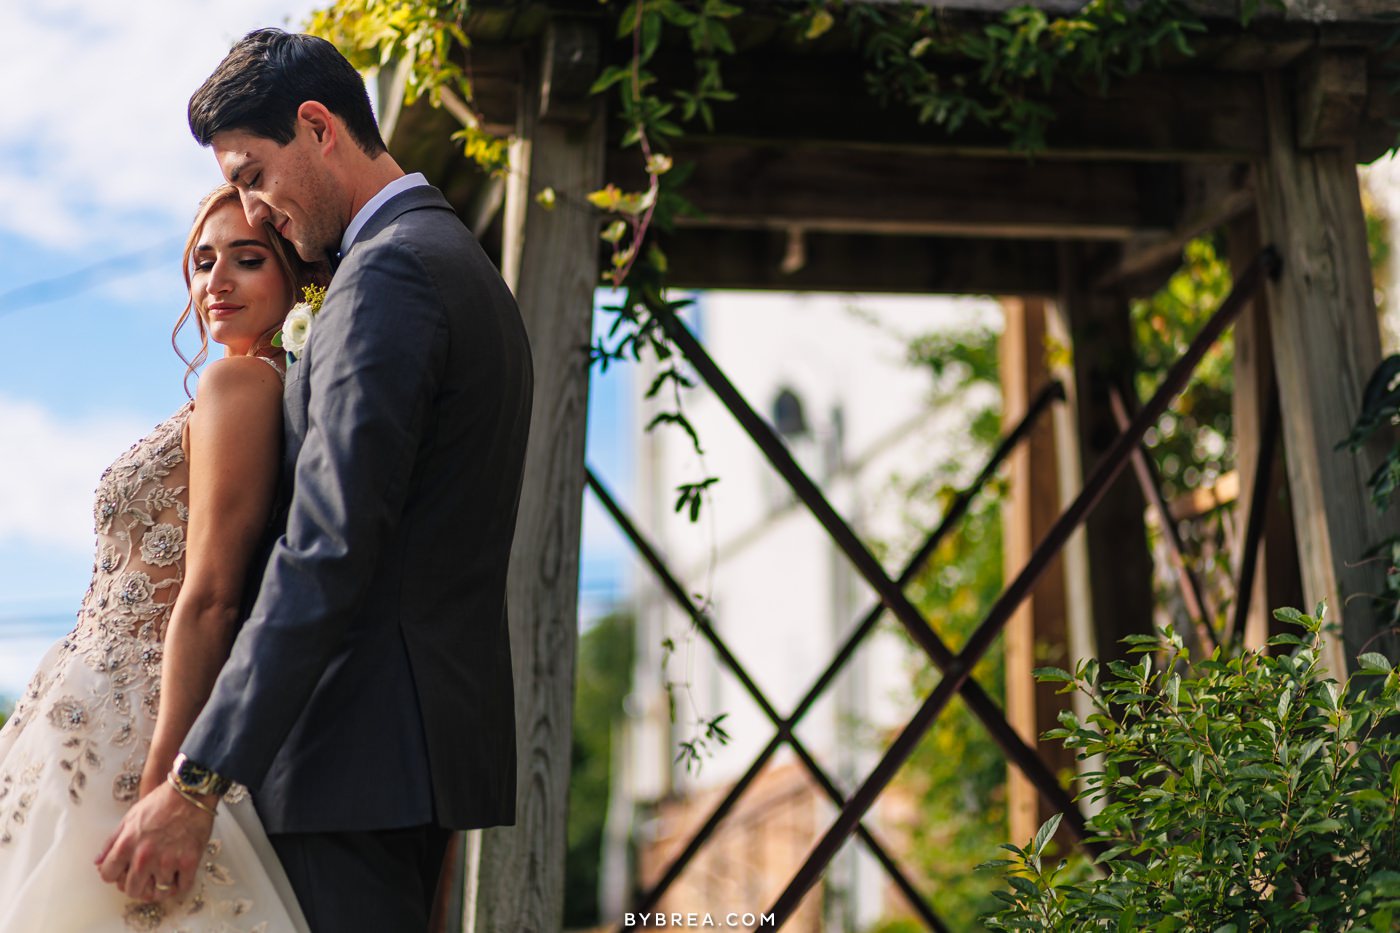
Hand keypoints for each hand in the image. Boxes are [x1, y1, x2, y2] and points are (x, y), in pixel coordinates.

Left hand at [95, 781, 213, 902]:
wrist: (191, 792)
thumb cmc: (161, 802)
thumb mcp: (129, 818)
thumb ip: (112, 842)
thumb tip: (98, 862)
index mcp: (126, 845)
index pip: (108, 876)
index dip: (115, 874)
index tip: (124, 871)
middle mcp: (145, 857)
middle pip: (132, 890)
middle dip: (136, 886)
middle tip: (144, 877)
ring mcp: (168, 861)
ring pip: (157, 893)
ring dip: (158, 888)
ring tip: (162, 879)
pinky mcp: (189, 862)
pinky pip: (182, 887)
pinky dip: (179, 886)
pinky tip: (177, 877)